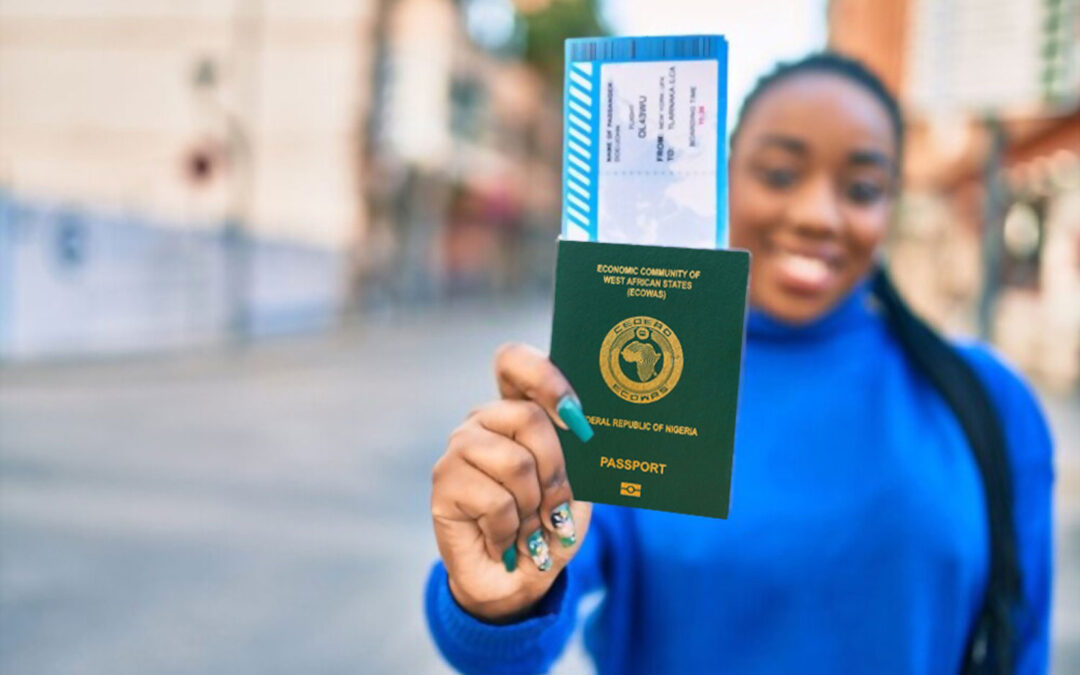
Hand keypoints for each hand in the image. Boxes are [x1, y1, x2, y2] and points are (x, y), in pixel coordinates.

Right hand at [431, 343, 593, 622]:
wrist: (515, 581)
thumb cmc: (547, 528)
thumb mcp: (575, 489)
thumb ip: (577, 455)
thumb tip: (585, 428)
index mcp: (517, 410)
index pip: (515, 362)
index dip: (545, 377)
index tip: (576, 415)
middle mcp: (484, 420)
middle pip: (529, 418)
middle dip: (555, 471)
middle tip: (556, 509)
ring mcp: (460, 447)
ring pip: (516, 463)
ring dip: (534, 509)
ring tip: (528, 529)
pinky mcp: (443, 481)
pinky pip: (496, 501)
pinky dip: (511, 530)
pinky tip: (502, 539)